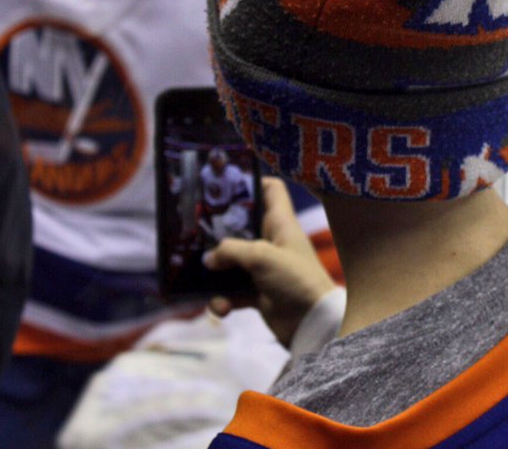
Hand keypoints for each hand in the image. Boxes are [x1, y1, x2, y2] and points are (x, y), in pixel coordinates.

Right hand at [204, 176, 337, 346]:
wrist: (313, 324)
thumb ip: (231, 250)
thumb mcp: (262, 256)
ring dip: (214, 273)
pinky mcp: (258, 294)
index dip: (252, 182)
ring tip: (201, 278)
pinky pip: (231, 292)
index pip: (272, 190)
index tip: (225, 185)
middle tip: (194, 232)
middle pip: (241, 227)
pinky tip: (222, 307)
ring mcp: (264, 269)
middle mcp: (272, 242)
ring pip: (230, 263)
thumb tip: (208, 259)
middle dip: (218, 233)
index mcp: (281, 223)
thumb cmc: (295, 280)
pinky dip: (223, 300)